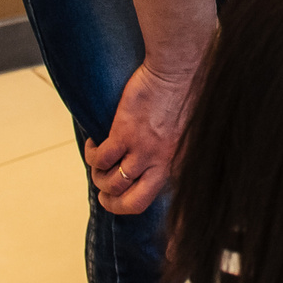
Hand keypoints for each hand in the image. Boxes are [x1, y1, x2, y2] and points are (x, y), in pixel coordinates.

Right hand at [83, 55, 199, 214]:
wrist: (178, 69)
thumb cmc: (188, 92)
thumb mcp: (190, 131)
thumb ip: (177, 150)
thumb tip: (162, 160)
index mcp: (180, 163)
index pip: (165, 200)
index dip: (151, 211)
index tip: (140, 213)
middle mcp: (162, 163)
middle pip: (134, 203)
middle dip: (114, 205)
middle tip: (105, 195)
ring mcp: (143, 150)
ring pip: (112, 183)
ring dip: (99, 178)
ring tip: (98, 164)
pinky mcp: (125, 133)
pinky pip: (101, 158)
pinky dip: (92, 155)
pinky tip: (94, 144)